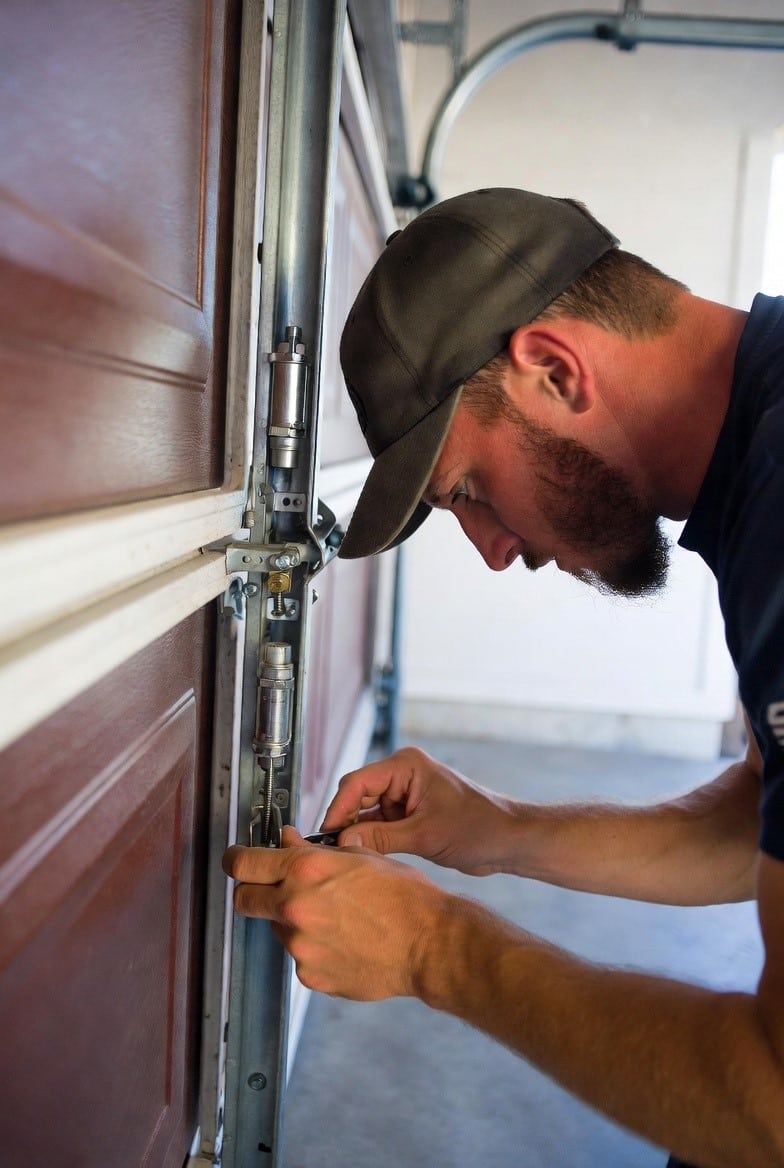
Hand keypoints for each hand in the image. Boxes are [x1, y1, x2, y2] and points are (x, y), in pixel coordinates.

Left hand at [223, 828, 446, 999]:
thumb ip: (314, 851)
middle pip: (245, 900)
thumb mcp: (360, 856)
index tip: (236, 861)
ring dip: (293, 921)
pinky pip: (301, 957)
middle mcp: (295, 908)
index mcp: (306, 871)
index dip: (235, 860)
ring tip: (335, 919)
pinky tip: (345, 942)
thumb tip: (286, 843)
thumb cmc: (404, 896)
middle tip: (273, 889)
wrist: (429, 944)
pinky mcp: (311, 975)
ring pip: (277, 929)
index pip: (244, 863)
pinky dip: (315, 949)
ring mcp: (301, 946)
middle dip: (254, 892)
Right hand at [321, 746, 514, 875]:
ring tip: (347, 858)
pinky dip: (372, 840)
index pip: (357, 783)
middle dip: (345, 822)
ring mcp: (405, 795)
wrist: (508, 841)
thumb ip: (381, 838)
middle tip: (333, 852)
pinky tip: (364, 858)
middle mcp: (402, 775)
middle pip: (357, 796)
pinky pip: (379, 825)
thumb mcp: (426, 835)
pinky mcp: (409, 814)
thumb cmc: (479, 827)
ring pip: (365, 813)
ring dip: (358, 834)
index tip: (326, 835)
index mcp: (406, 766)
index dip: (338, 809)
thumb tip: (343, 841)